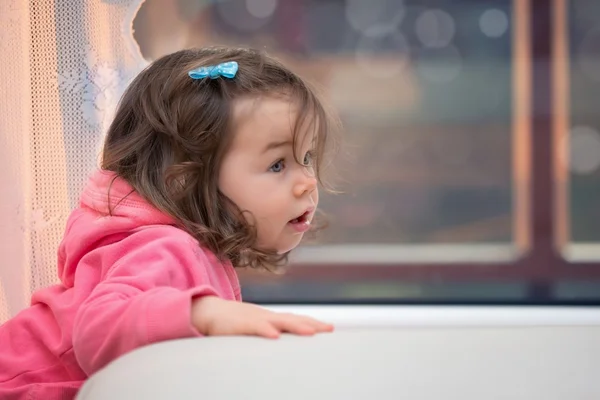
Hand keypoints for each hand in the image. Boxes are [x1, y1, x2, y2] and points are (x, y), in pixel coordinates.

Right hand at [191, 296, 333, 338]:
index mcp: (270, 319)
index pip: (296, 320)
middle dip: (312, 324)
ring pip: (278, 321)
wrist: (207, 311)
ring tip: (311, 332)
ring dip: (296, 326)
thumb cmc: (231, 323)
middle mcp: (266, 317)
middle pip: (294, 319)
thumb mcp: (253, 328)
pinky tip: (275, 336)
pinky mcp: (240, 324)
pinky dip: (265, 330)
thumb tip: (281, 343)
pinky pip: (254, 327)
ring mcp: (254, 318)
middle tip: (330, 329)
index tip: (330, 328)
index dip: (313, 323)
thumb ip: (267, 333)